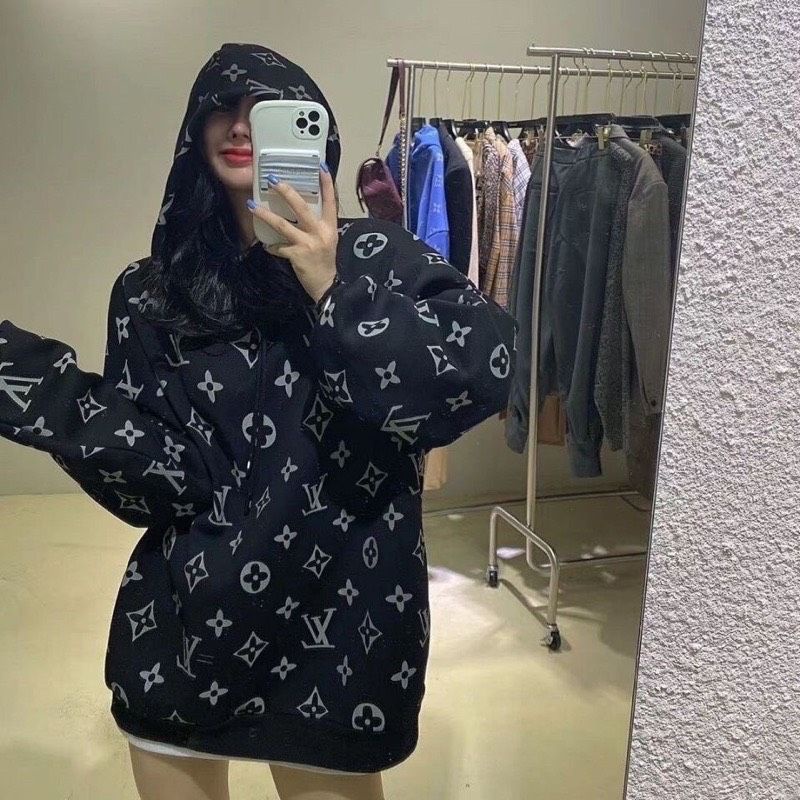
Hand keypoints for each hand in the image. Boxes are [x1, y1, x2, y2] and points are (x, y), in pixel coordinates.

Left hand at [247, 166, 337, 303]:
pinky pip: (278, 247)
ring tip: (252, 205)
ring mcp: (308, 243)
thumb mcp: (327, 240)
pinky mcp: (296, 255)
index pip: (331, 201)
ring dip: (265, 215)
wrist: (327, 285)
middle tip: (273, 179)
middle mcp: (320, 232)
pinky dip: (271, 246)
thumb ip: (317, 226)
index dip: (326, 184)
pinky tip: (266, 245)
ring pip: (283, 224)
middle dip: (286, 192)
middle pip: (301, 207)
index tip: (320, 167)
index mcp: (330, 227)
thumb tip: (302, 211)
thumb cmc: (325, 262)